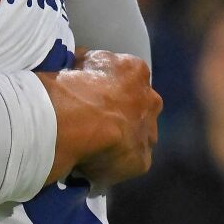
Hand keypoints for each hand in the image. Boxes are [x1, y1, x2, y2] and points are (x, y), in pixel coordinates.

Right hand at [41, 49, 160, 186]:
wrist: (75, 122)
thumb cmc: (73, 87)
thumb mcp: (78, 61)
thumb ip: (91, 65)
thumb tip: (85, 68)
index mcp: (135, 70)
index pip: (128, 76)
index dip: (110, 87)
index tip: (93, 94)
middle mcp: (150, 100)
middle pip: (140, 106)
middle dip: (123, 112)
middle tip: (95, 120)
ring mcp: (149, 133)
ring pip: (138, 135)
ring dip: (122, 138)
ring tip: (93, 144)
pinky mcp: (142, 161)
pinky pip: (127, 161)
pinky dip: (113, 162)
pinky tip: (93, 161)